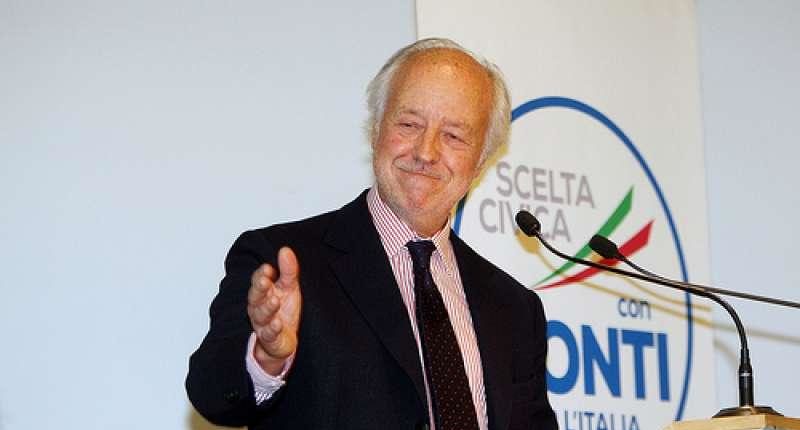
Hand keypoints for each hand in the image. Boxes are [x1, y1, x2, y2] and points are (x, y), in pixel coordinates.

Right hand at [247, 246, 301, 374]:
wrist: (284, 340)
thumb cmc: (285, 310)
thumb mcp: (289, 287)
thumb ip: (288, 270)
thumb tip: (285, 250)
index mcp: (263, 293)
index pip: (259, 280)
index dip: (262, 274)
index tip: (269, 268)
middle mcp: (259, 307)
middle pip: (255, 296)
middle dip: (259, 288)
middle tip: (264, 281)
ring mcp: (263, 323)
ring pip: (261, 315)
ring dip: (267, 308)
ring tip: (275, 301)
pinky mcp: (270, 338)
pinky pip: (269, 334)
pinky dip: (272, 329)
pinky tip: (277, 323)